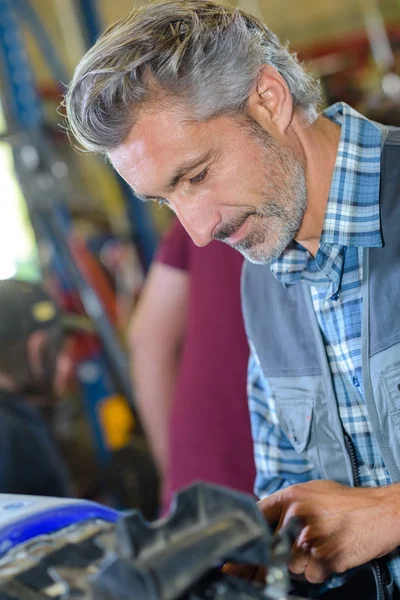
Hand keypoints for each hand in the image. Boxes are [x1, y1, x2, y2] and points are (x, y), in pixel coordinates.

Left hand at [258, 480, 399, 583]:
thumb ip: (289, 503)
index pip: (256, 515)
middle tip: (306, 544)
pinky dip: (320, 572)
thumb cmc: (348, 502)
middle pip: (272, 546)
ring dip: (304, 563)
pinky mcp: (324, 559)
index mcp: (291, 496)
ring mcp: (309, 538)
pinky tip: (333, 555)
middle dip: (285, 551)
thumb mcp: (313, 490)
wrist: (380, 511)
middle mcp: (296, 515)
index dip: (251, 532)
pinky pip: (309, 576)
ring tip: (322, 547)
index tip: (246, 545)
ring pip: (290, 565)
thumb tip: (266, 518)